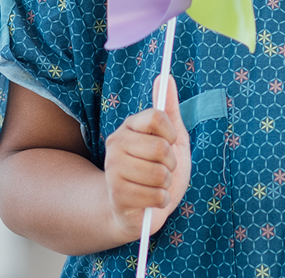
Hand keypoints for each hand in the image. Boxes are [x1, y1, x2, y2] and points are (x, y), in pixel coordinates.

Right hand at [103, 76, 191, 242]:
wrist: (140, 208)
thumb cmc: (158, 169)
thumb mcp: (172, 138)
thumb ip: (169, 109)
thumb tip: (166, 76)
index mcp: (129, 126)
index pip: (156, 116)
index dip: (171, 132)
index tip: (170, 142)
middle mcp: (115, 144)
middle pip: (161, 147)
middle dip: (171, 163)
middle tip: (163, 169)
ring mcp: (113, 170)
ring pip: (159, 173)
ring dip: (166, 184)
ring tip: (156, 185)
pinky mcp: (117, 195)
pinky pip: (156, 195)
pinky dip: (161, 200)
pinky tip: (150, 200)